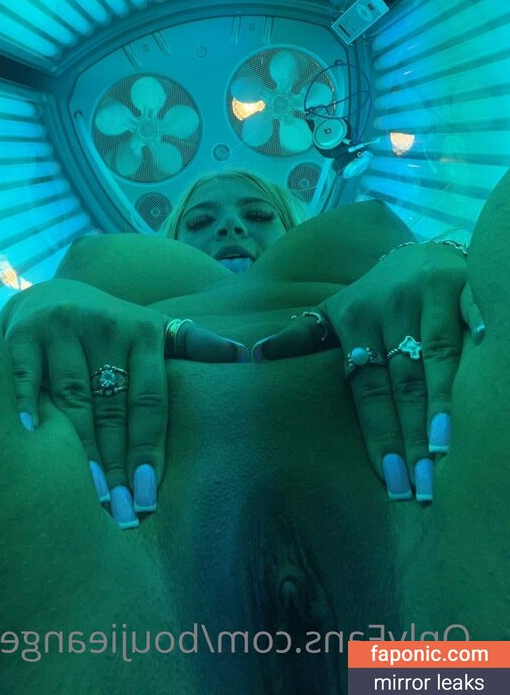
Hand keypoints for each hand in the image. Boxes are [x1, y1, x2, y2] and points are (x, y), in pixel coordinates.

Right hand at [2, 279, 246, 525]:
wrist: (52, 296)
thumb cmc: (113, 329)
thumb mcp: (156, 331)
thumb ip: (194, 344)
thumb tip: (246, 356)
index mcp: (141, 331)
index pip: (149, 401)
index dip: (150, 450)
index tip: (149, 497)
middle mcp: (103, 325)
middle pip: (111, 408)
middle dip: (117, 465)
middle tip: (121, 515)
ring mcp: (61, 329)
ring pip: (72, 400)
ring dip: (79, 453)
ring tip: (89, 499)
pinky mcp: (23, 336)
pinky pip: (24, 379)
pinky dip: (25, 409)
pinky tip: (31, 444)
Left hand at [252, 245, 483, 501]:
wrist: (420, 252)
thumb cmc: (375, 296)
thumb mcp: (334, 313)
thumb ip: (301, 337)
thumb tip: (252, 355)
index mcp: (358, 322)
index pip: (368, 390)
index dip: (379, 434)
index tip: (389, 481)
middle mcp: (391, 309)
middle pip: (403, 383)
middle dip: (411, 437)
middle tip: (422, 486)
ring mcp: (428, 296)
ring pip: (438, 355)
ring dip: (442, 403)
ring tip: (446, 451)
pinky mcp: (461, 283)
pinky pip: (472, 308)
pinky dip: (480, 328)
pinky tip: (488, 352)